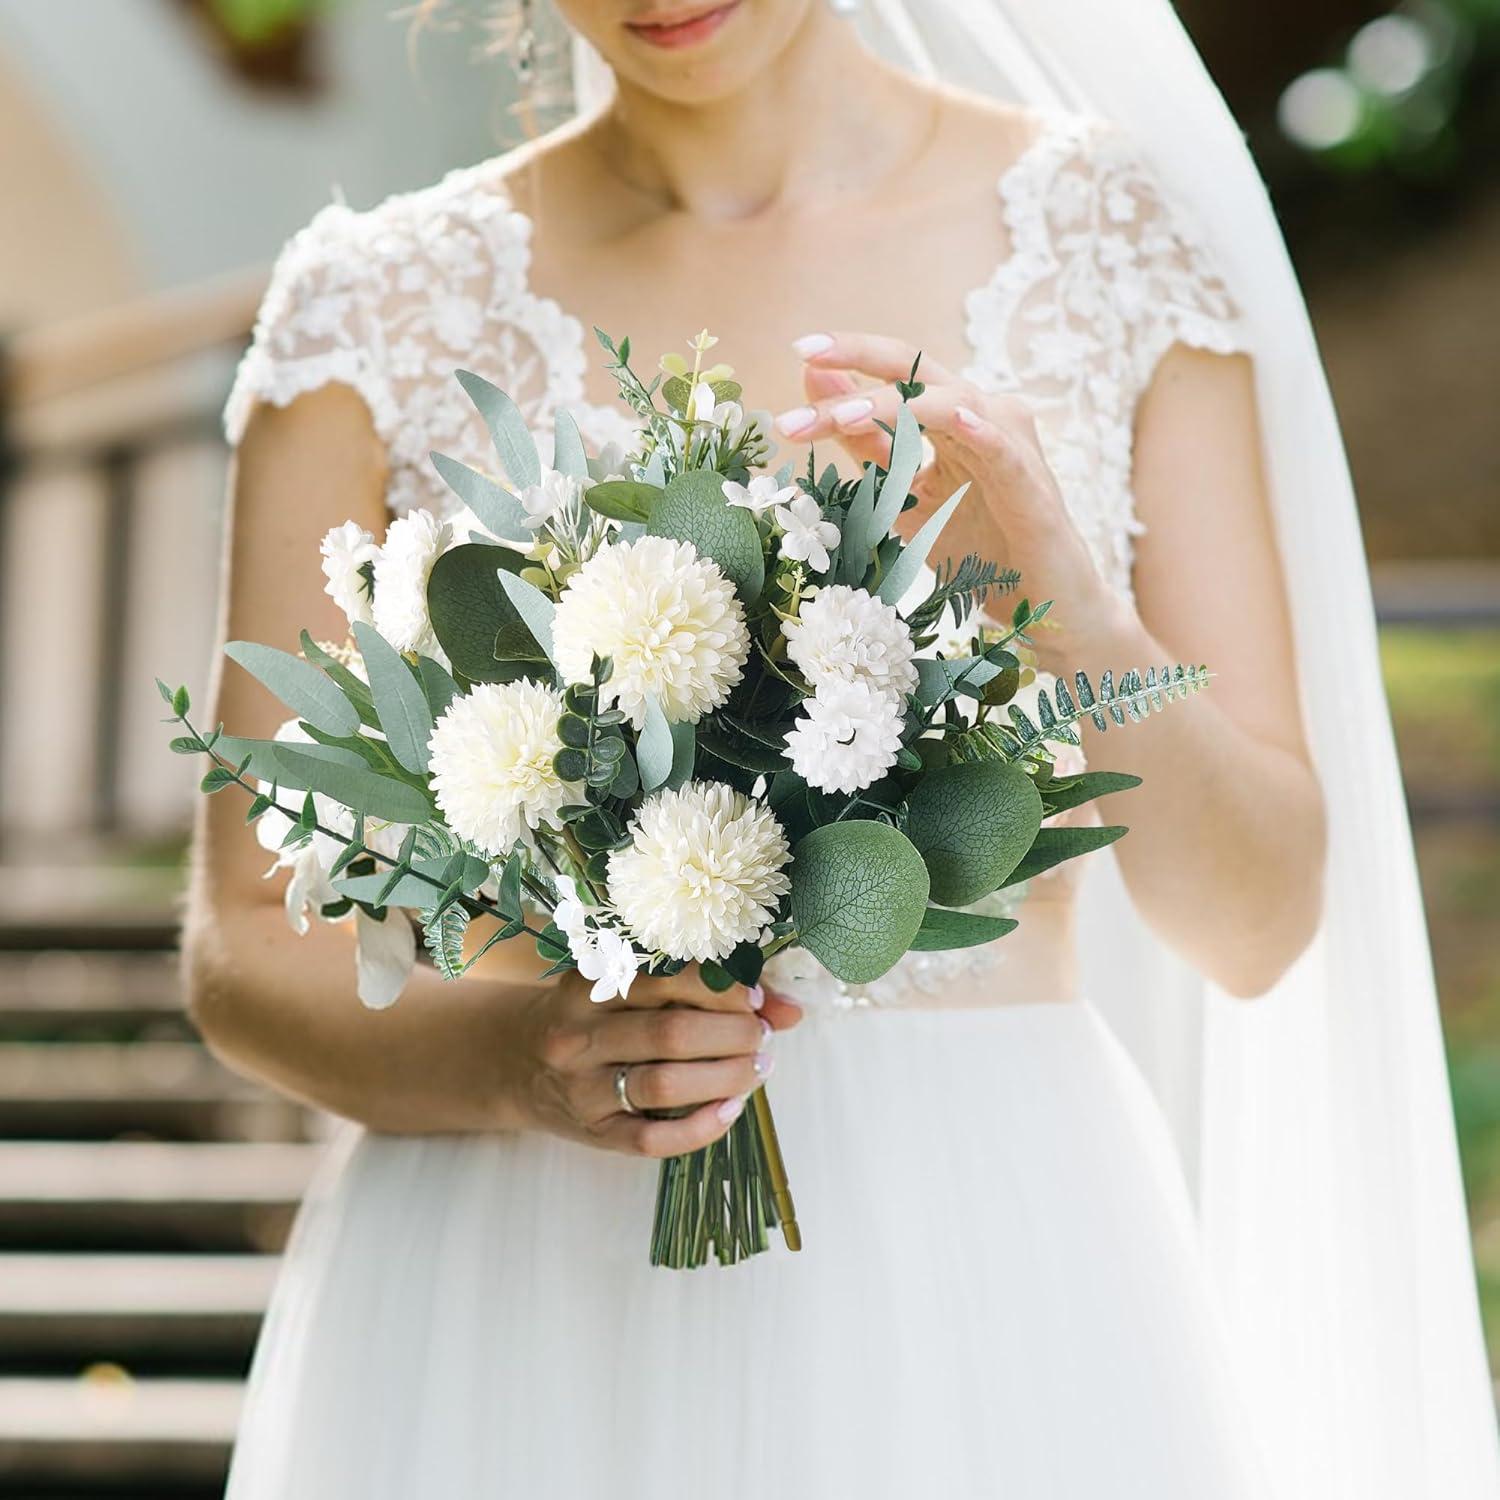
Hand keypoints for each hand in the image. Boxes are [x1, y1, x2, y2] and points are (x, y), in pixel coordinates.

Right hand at [507, 965, 801, 1157]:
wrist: (516, 1060)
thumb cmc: (592, 1015)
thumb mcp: (629, 987)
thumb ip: (702, 989)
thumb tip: (790, 1008)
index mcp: (590, 986)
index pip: (667, 982)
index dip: (722, 991)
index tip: (756, 999)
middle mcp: (579, 1035)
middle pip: (670, 1034)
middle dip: (732, 1035)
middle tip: (762, 1036)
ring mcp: (583, 1088)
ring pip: (664, 1086)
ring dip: (725, 1077)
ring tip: (758, 1068)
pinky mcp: (593, 1133)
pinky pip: (651, 1140)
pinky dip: (700, 1128)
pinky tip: (731, 1110)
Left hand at [778, 332, 1132, 666]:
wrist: (1040, 605)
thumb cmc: (978, 551)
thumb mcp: (903, 498)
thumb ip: (866, 445)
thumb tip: (817, 388)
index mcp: (951, 419)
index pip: (895, 375)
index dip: (847, 363)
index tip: (798, 356)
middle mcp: (981, 416)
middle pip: (918, 370)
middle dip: (860, 359)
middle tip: (806, 355)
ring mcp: (1009, 444)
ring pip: (950, 403)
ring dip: (895, 406)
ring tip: (844, 414)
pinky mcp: (1030, 481)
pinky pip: (1002, 447)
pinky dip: (979, 432)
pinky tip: (952, 421)